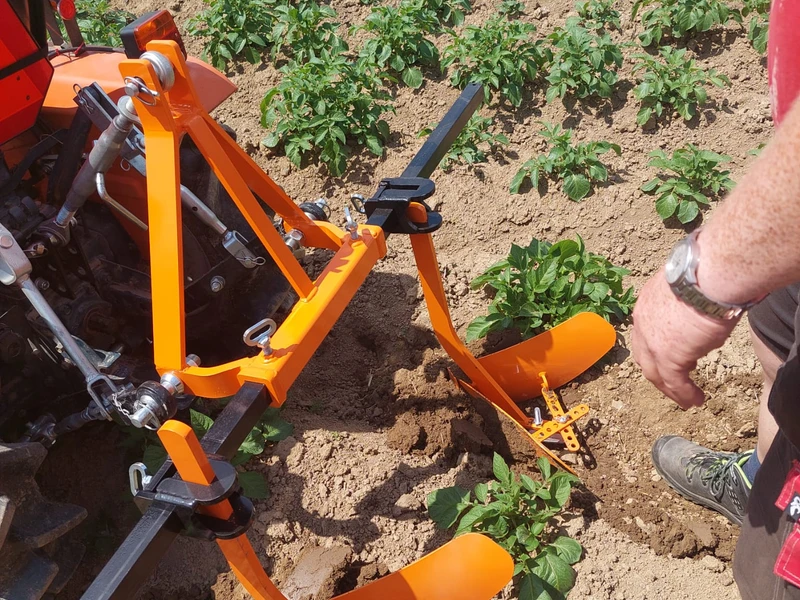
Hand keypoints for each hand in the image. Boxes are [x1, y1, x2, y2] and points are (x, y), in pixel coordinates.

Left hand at [631, 268, 737, 408]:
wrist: (707, 275)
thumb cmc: (706, 272)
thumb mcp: (689, 287)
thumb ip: (687, 302)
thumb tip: (704, 306)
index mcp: (646, 304)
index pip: (645, 333)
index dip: (655, 348)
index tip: (671, 357)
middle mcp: (642, 324)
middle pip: (645, 357)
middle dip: (658, 372)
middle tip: (673, 383)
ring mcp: (652, 342)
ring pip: (657, 373)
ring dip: (672, 389)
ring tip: (687, 399)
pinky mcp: (668, 356)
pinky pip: (674, 382)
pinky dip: (684, 394)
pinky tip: (694, 400)